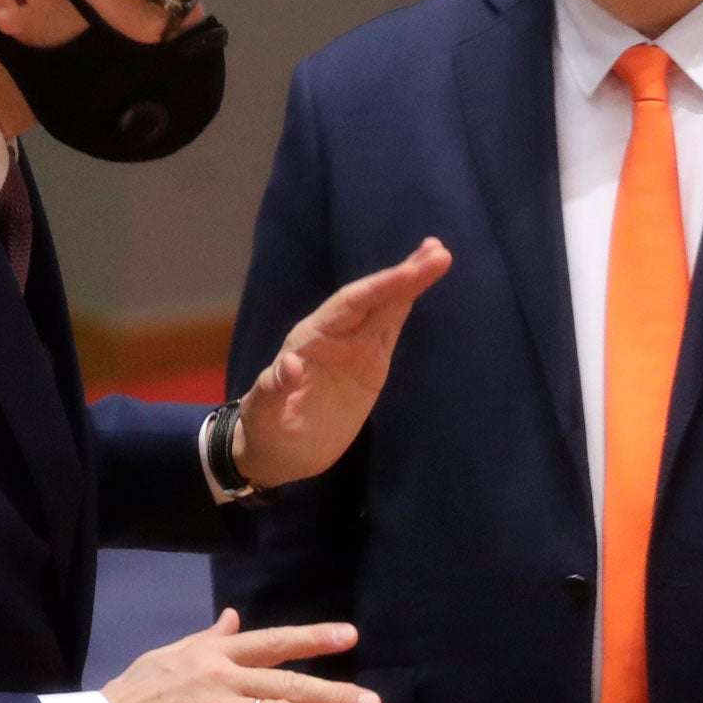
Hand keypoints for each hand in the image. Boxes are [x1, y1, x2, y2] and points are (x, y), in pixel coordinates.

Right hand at [101, 608, 380, 702]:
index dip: (313, 638)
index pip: (274, 640)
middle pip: (289, 682)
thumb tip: (232, 617)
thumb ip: (209, 639)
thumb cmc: (135, 693)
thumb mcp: (171, 653)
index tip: (350, 635)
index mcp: (216, 653)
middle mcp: (223, 677)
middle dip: (335, 693)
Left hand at [234, 237, 451, 487]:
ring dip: (411, 282)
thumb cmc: (264, 430)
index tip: (410, 271)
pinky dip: (406, 307)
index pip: (351, 305)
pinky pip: (390, 330)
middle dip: (404, 275)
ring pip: (387, 309)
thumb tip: (287, 365)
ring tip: (439, 255)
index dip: (381, 287)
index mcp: (311, 339)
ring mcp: (354, 349)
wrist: (278, 452)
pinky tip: (421, 285)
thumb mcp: (263, 415)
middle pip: (374, 298)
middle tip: (439, 250)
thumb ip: (273, 390)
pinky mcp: (369, 365)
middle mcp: (335, 335)